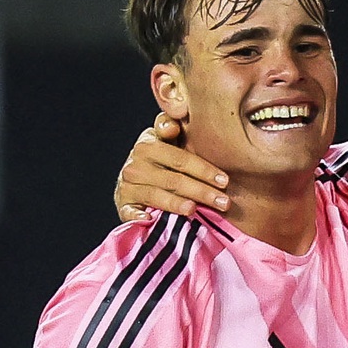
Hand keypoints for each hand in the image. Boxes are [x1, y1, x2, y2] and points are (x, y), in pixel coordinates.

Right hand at [113, 113, 227, 222]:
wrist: (136, 178)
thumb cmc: (162, 158)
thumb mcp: (168, 139)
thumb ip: (172, 127)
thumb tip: (173, 127)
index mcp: (148, 144)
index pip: (180, 159)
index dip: (203, 170)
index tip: (224, 180)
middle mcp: (135, 164)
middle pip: (173, 179)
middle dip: (201, 191)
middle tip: (223, 202)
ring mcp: (127, 186)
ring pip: (156, 195)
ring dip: (177, 204)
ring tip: (195, 210)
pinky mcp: (123, 205)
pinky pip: (129, 212)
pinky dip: (137, 216)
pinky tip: (150, 220)